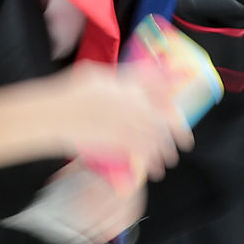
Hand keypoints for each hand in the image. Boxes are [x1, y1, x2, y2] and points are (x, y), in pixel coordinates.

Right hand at [41, 61, 191, 183]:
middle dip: (179, 130)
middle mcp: (134, 102)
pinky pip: (144, 153)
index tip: (180, 107)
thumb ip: (120, 78)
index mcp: (129, 83)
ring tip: (170, 158)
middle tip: (186, 140)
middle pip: (166, 116)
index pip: (160, 85)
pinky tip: (154, 168)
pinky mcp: (121, 142)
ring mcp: (129, 122)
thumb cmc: (71, 93)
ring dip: (167, 149)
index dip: (174, 95)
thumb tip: (132, 81)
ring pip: (158, 137)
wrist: (57, 115)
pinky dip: (152, 162)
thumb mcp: (97, 75)